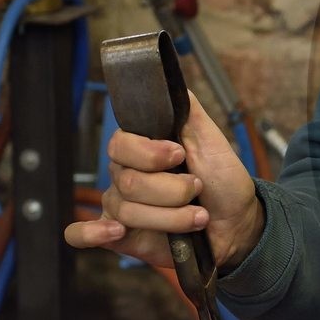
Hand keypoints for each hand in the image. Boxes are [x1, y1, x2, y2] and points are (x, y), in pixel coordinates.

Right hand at [65, 91, 264, 270]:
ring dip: (172, 217)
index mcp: (142, 150)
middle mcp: (126, 176)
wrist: (238, 224)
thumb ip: (188, 112)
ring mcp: (121, 206)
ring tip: (198, 217)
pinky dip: (92, 233)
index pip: (121, 144)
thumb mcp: (212, 141)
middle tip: (198, 189)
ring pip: (127, 211)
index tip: (180, 155)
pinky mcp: (120, 237)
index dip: (150, 153)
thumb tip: (169, 82)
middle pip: (129, 182)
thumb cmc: (223, 182)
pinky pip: (82, 235)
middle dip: (174, 190)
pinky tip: (116, 231)